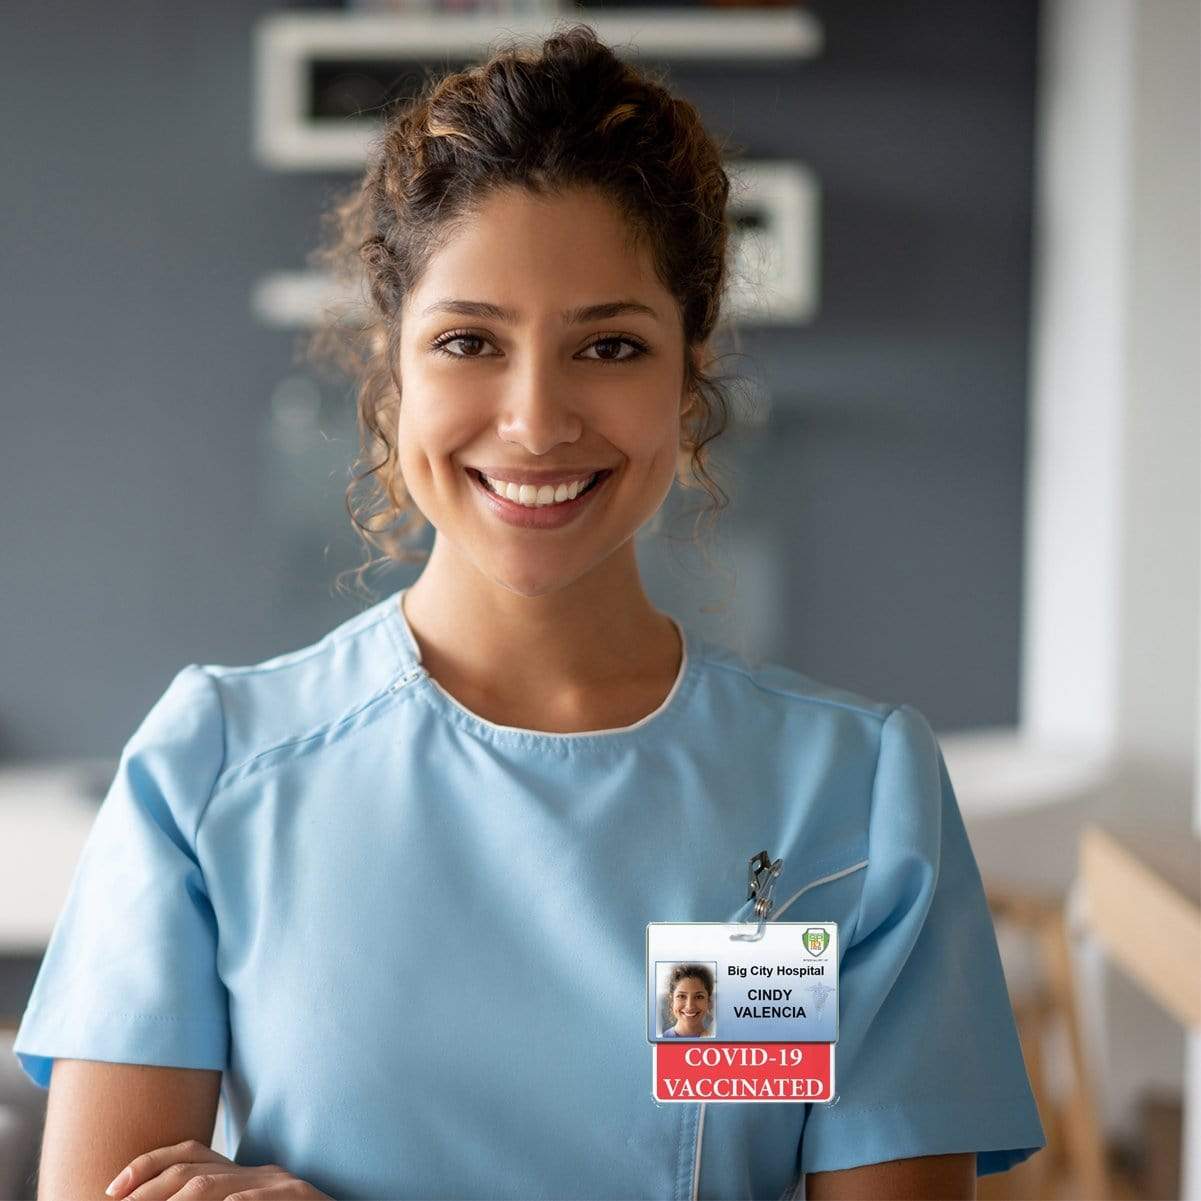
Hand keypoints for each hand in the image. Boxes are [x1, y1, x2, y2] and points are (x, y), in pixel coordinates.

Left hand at [105, 1139, 333, 1199]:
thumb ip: (217, 1200)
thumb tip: (166, 1200)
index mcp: (243, 1175)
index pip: (188, 1153)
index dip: (146, 1166)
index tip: (111, 1191)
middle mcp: (258, 1172)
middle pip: (191, 1167)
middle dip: (147, 1190)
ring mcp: (280, 1185)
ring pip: (214, 1185)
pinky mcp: (299, 1198)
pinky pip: (258, 1200)